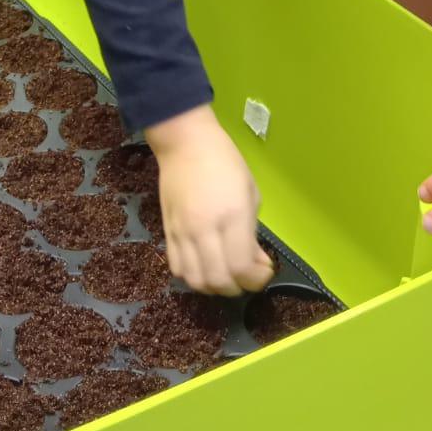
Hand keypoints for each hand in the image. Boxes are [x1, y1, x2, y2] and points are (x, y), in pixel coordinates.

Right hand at [146, 105, 274, 295]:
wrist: (185, 142)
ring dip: (213, 287)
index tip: (264, 271)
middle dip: (238, 287)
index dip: (256, 279)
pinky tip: (203, 267)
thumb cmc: (225, 161)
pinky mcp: (167, 231)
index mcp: (232, 215)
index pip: (241, 267)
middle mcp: (206, 228)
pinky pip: (177, 267)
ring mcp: (183, 232)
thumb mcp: (250, 192)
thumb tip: (257, 262)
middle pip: (218, 280)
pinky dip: (192, 277)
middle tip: (246, 277)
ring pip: (195, 280)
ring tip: (224, 275)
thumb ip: (253, 232)